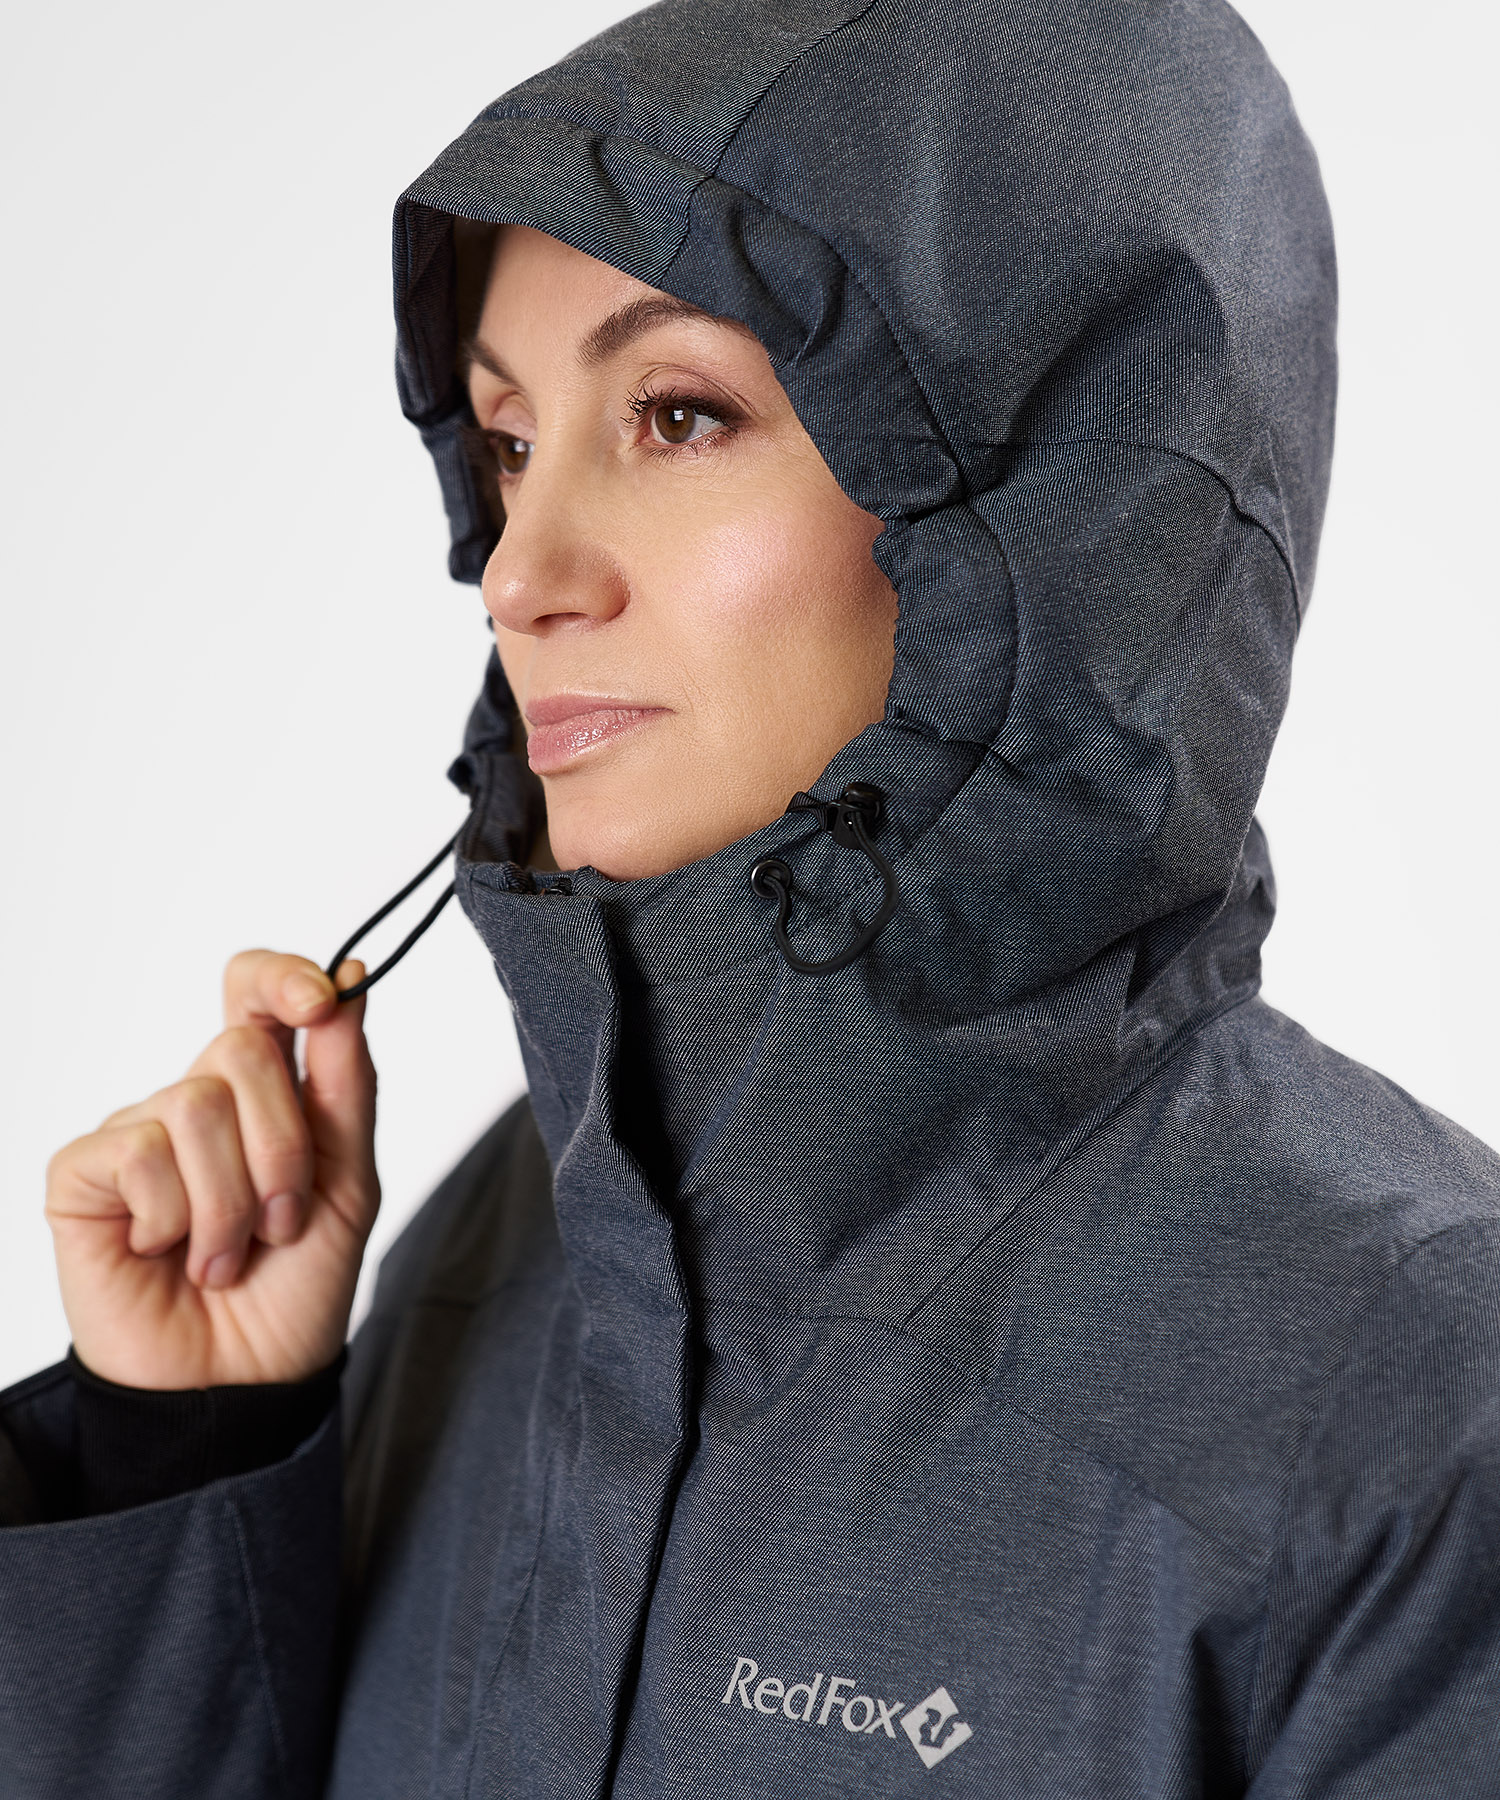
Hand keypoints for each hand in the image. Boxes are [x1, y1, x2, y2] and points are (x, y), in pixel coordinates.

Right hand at [45, 951, 379, 1388]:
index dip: (283, 977)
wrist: (245, 1382)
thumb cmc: (296, 1285)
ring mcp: (136, 1133)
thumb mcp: (350, 1178)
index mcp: (262, 1091)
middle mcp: (195, 1099)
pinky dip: (176, 1216)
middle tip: (281, 1220)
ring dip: (234, 1199)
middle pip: (241, 1049)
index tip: (322, 1001)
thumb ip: (348, 1078)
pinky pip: (140, 1150)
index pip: (254, 989)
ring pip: (197, 1103)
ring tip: (228, 1253)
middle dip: (283, 1147)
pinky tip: (169, 1254)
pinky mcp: (83, 1174)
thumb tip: (350, 975)